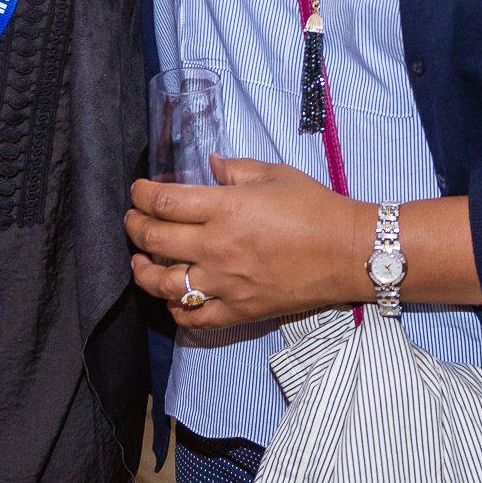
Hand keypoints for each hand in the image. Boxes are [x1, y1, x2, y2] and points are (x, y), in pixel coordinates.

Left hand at [125, 158, 371, 328]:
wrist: (348, 252)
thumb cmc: (316, 208)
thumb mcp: (275, 175)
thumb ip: (236, 169)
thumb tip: (209, 165)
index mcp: (225, 209)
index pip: (163, 202)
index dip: (140, 195)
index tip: (137, 191)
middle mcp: (218, 248)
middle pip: (154, 240)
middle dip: (134, 227)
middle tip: (132, 220)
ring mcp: (226, 284)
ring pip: (164, 285)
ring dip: (143, 272)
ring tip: (140, 262)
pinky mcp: (239, 310)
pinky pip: (194, 317)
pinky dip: (176, 309)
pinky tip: (173, 298)